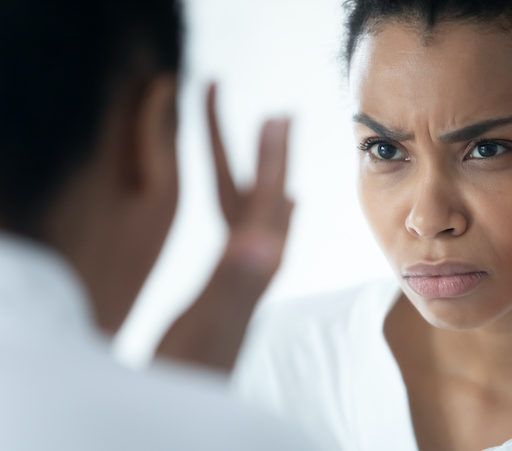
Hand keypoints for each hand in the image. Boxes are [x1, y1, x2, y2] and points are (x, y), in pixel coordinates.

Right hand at [157, 84, 292, 370]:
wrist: (193, 409)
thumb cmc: (193, 369)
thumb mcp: (211, 321)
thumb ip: (236, 280)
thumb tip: (261, 239)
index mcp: (249, 268)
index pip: (265, 201)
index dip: (272, 158)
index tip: (280, 115)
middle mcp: (254, 270)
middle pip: (264, 200)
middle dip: (268, 157)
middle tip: (278, 116)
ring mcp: (243, 281)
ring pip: (257, 218)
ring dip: (263, 179)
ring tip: (273, 153)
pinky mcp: (229, 294)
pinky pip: (249, 242)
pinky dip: (256, 216)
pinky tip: (267, 217)